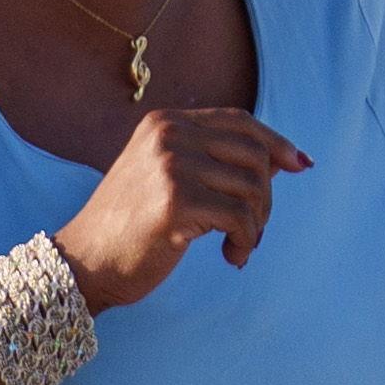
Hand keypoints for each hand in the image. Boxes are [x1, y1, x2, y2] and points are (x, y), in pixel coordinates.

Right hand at [55, 108, 309, 311]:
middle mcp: (168, 135)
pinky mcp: (176, 201)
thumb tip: (287, 159)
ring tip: (239, 246)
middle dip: (265, 196)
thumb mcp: (170, 180)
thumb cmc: (131, 229)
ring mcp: (171, 165)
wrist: (84, 263)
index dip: (275, 142)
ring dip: (256, 224)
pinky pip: (241, 217)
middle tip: (251, 230)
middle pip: (253, 154)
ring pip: (253, 187)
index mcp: (165, 123)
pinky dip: (246, 241)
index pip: (239, 122)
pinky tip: (231, 256)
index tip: (300, 165)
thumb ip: (216, 162)